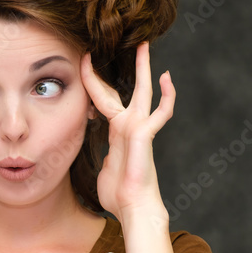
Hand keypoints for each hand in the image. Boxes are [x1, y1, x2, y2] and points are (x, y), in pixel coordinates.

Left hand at [79, 41, 173, 219]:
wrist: (132, 207)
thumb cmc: (118, 194)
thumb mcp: (105, 167)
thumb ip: (107, 154)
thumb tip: (108, 153)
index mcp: (117, 131)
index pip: (104, 99)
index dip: (94, 81)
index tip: (84, 63)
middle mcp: (129, 125)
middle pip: (125, 88)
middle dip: (121, 68)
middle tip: (122, 45)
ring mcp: (139, 128)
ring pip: (142, 92)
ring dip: (144, 69)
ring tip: (144, 46)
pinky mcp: (145, 135)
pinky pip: (160, 112)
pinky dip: (167, 96)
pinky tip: (167, 79)